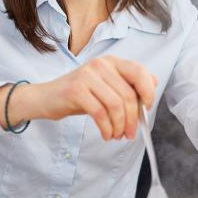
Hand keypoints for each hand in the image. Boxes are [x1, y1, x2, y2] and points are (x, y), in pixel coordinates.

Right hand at [0, 55, 156, 140]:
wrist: (45, 98)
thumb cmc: (79, 95)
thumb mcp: (105, 87)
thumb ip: (126, 86)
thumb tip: (152, 90)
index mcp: (111, 62)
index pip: (139, 72)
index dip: (148, 92)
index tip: (146, 110)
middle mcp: (101, 64)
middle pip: (128, 94)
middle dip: (133, 119)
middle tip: (130, 134)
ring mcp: (87, 75)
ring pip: (116, 105)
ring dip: (120, 126)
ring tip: (117, 135)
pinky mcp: (76, 90)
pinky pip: (100, 113)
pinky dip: (107, 128)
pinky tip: (106, 134)